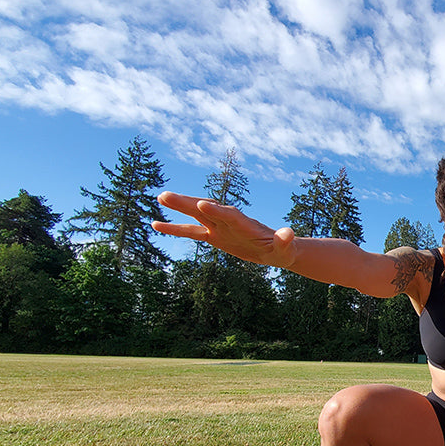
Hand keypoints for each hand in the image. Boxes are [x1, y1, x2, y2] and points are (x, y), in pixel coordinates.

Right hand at [152, 192, 297, 268]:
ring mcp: (219, 227)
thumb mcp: (285, 247)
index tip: (202, 204)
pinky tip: (155, 224)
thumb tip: (289, 233)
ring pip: (196, 215)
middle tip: (167, 195)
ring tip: (160, 197)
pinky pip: (191, 232)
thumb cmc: (283, 249)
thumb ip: (284, 240)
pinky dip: (175, 228)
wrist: (277, 250)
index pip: (229, 216)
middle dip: (188, 203)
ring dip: (179, 207)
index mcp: (246, 224)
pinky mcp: (214, 236)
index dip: (217, 211)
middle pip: (207, 210)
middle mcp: (229, 221)